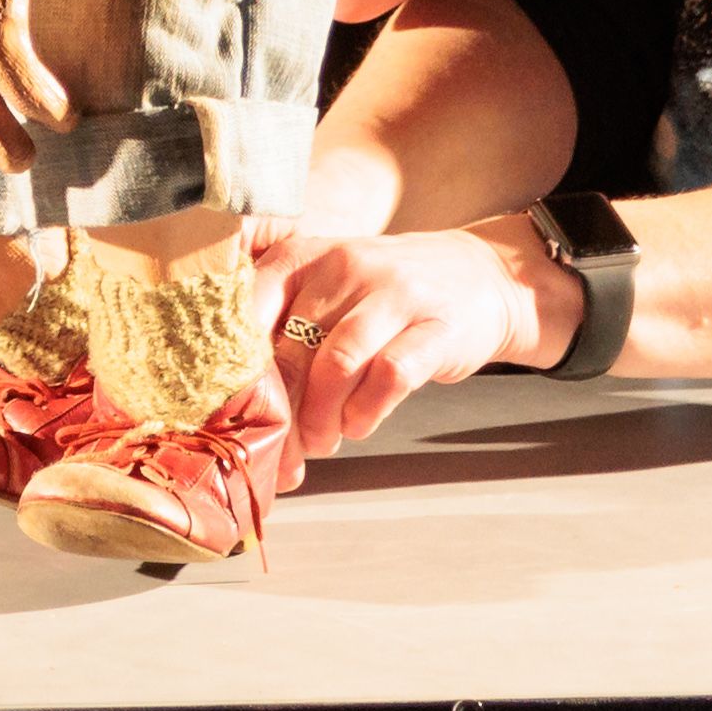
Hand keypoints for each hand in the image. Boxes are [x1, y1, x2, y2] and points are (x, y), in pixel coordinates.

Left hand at [251, 212, 561, 450]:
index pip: (247, 315)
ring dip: (321, 417)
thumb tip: (237, 418)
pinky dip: (366, 411)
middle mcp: (343, 265)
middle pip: (292, 350)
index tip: (232, 419)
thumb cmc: (382, 298)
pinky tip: (359, 425)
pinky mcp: (435, 324)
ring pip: (337, 363)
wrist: (479, 276)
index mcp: (301, 257)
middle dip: (279, 414)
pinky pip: (390, 375)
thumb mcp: (327, 295)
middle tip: (277, 453)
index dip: (235, 375)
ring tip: (321, 441)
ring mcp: (393, 291)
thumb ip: (283, 339)